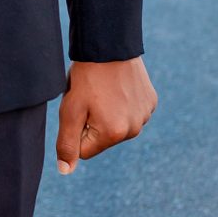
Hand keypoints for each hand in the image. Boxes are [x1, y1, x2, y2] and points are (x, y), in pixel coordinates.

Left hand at [55, 57, 156, 174]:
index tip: (79, 109)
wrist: (110, 45)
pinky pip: (130, 112)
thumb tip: (66, 171)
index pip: (84, 150)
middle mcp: (134, 129)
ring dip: (107, 114)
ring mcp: (145, 115)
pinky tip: (118, 87)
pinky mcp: (151, 102)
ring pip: (116, 126)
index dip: (76, 130)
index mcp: (114, 134)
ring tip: (104, 91)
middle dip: (92, 123)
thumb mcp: (70, 110)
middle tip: (90, 98)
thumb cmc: (86, 77)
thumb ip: (67, 144)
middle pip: (102, 140)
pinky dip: (122, 103)